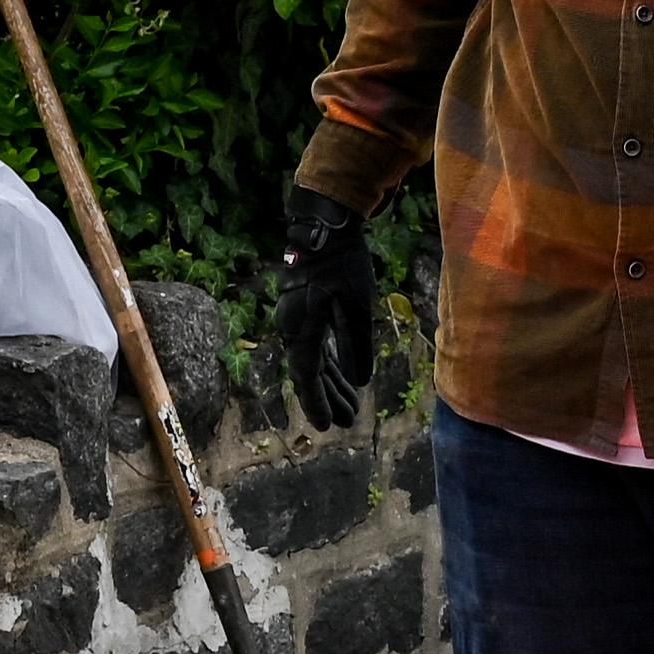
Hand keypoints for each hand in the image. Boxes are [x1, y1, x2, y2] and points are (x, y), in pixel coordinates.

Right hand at [277, 180, 381, 429]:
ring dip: (331, 382)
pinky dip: (330, 362)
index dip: (316, 402)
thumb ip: (357, 345)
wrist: (324, 228)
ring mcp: (297, 318)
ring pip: (312, 359)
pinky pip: (316, 344)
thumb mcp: (357, 306)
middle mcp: (292, 328)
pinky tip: (342, 373)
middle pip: (309, 372)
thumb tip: (360, 381)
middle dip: (328, 397)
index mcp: (301, 329)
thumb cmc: (343, 265)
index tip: (327, 426)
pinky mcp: (306, 309)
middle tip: (347, 420)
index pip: (306, 376)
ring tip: (349, 404)